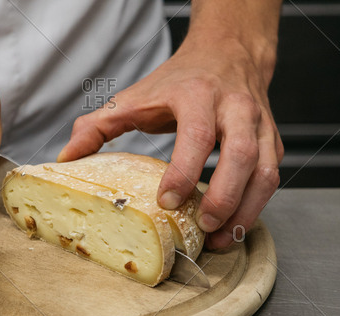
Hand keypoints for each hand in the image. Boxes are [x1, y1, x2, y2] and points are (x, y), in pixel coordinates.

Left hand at [58, 38, 282, 249]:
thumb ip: (98, 125)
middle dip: (225, 197)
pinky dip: (255, 207)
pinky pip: (272, 178)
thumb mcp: (136, 96)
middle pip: (242, 155)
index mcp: (197, 96)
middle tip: (203, 226)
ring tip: (220, 238)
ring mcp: (260, 126)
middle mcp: (235, 109)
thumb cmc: (181, 80)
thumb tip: (68, 157)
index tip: (167, 201)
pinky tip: (232, 226)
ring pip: (266, 172)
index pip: (196, 136)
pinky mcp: (272, 142)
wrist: (227, 53)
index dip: (184, 172)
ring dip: (245, 211)